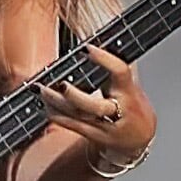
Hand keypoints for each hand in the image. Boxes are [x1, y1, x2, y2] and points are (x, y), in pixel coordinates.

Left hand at [39, 43, 156, 163]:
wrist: (139, 138)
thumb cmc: (131, 105)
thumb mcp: (128, 85)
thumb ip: (112, 70)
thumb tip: (89, 42)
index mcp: (129, 91)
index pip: (120, 72)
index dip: (105, 60)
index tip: (87, 48)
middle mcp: (119, 110)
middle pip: (96, 106)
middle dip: (75, 96)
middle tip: (61, 84)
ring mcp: (107, 127)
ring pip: (80, 116)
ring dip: (58, 103)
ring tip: (42, 90)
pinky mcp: (96, 136)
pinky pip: (74, 126)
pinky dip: (58, 116)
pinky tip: (46, 107)